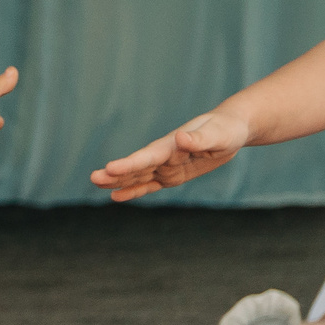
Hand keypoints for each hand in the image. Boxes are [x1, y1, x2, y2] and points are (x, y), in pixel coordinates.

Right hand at [90, 109, 251, 201]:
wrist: (230, 128)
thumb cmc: (225, 129)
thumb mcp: (217, 134)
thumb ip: (198, 138)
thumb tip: (180, 138)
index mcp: (172, 145)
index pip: (148, 157)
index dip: (130, 164)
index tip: (110, 168)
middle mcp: (165, 156)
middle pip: (137, 167)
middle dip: (116, 173)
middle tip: (93, 178)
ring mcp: (167, 166)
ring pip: (139, 176)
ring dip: (119, 181)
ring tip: (96, 182)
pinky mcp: (173, 176)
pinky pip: (151, 185)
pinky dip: (134, 191)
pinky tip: (116, 196)